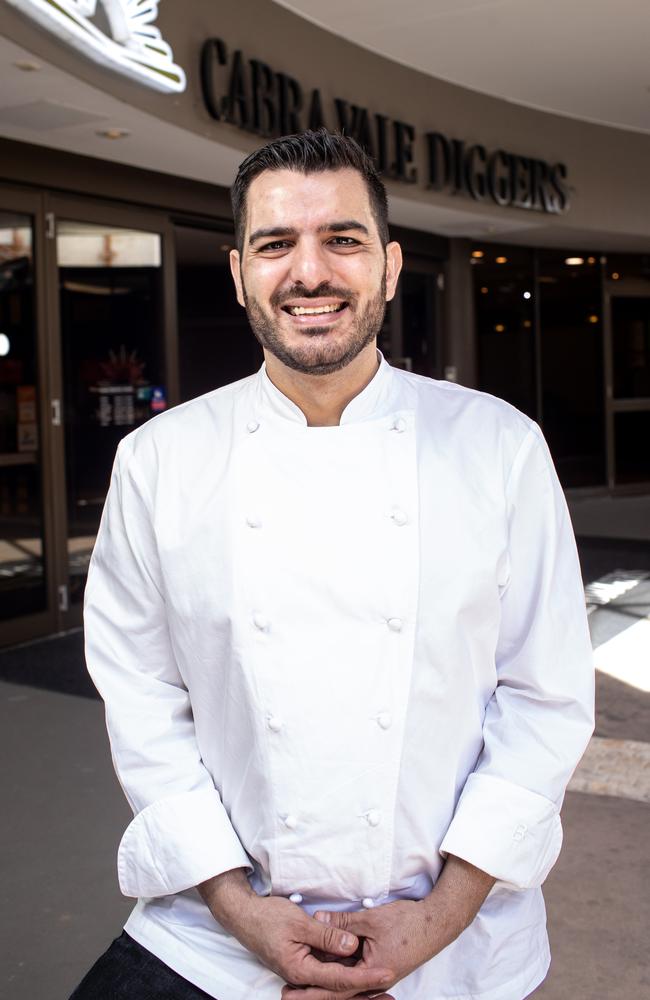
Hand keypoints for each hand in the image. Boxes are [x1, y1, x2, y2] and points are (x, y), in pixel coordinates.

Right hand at [198, 869, 394, 993]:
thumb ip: (327, 936)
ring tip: (380, 982)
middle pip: (339, 988)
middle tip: (390, 987)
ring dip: (356, 982)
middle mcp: (302, 976)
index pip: (339, 979)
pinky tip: (358, 966)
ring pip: (334, 981)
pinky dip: (343, 971)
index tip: (387, 974)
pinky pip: (326, 971)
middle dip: (365, 989)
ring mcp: (302, 970)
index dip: (365, 977)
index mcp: (300, 970)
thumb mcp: (300, 923)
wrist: (244, 916)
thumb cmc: (267, 918)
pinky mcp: (303, 962)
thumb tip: (352, 946)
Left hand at [280, 855, 495, 999]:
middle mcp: (374, 980)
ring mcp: (377, 974)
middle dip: (312, 992)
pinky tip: (325, 965)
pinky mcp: (379, 965)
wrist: (437, 923)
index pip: (335, 987)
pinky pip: (354, 972)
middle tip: (287, 995)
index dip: (311, 991)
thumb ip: (342, 923)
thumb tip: (318, 920)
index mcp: (372, 974)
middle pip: (338, 989)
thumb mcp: (370, 920)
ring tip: (298, 985)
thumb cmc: (408, 923)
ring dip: (324, 981)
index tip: (290, 994)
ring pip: (345, 981)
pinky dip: (338, 969)